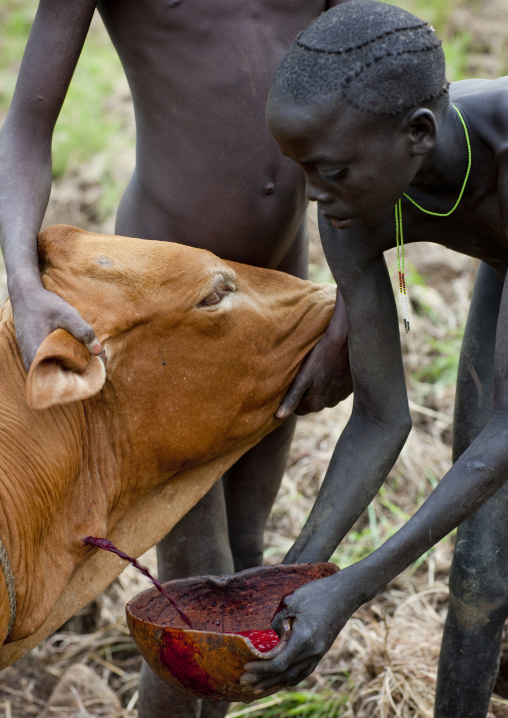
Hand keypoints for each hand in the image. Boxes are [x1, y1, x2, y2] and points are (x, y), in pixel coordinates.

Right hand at [10, 285, 101, 370]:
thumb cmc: (45, 305)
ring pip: (61, 375)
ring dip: (81, 367)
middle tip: (103, 356)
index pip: (64, 379)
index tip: (100, 360)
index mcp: (38, 357)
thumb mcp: (66, 314)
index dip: (86, 374)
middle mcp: (33, 365)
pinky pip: (57, 368)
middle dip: (87, 371)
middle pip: (64, 379)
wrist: (26, 297)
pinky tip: (87, 352)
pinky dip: (72, 363)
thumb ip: (82, 330)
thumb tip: (99, 351)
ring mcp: (34, 364)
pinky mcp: (37, 360)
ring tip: (98, 353)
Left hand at [240, 566, 364, 693]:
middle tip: (243, 681)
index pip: (279, 662)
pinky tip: (283, 682)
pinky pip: (305, 670)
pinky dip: (292, 678)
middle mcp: (313, 650)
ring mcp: (319, 652)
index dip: (261, 668)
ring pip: (295, 675)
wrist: (345, 593)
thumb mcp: (292, 601)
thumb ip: (279, 621)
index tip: (246, 666)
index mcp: (304, 638)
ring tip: (258, 687)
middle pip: (285, 673)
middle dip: (263, 679)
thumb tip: (272, 635)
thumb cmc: (318, 592)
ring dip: (275, 682)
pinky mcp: (322, 650)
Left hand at [276, 329, 351, 418]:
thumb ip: (292, 397)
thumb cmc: (322, 356)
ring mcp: (341, 396)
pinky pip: (335, 390)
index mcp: (315, 404)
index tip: (291, 384)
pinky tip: (329, 368)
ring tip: (317, 369)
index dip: (292, 398)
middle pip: (311, 403)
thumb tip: (279, 416)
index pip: (297, 410)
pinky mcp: (349, 388)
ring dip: (319, 388)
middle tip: (302, 374)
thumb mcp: (303, 377)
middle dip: (305, 393)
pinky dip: (331, 382)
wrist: (349, 341)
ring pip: (323, 397)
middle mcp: (329, 404)